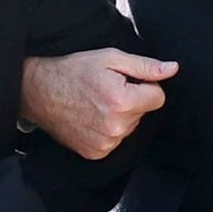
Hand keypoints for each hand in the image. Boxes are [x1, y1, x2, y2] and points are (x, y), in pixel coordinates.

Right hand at [20, 48, 177, 159]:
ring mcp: (106, 143)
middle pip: (144, 113)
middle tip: (106, 89)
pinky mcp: (96, 153)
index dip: (144, 86)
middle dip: (132, 100)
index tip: (125, 81)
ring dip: (120, 116)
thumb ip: (145, 66)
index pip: (158, 97)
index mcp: (123, 101)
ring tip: (96, 103)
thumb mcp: (110, 58)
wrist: (39, 91)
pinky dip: (108, 129)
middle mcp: (117, 127)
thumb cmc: (74, 70)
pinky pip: (116, 140)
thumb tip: (173, 69)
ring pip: (130, 127)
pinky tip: (91, 117)